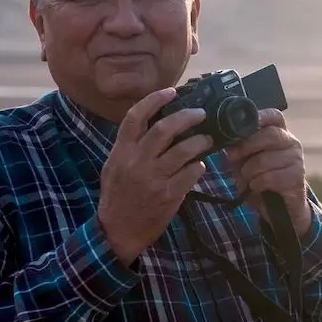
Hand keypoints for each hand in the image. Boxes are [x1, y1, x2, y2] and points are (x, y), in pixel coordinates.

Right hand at [98, 87, 213, 264]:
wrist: (118, 230)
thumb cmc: (117, 196)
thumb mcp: (114, 166)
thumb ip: (130, 146)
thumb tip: (153, 123)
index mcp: (122, 151)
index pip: (136, 117)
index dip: (154, 100)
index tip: (171, 91)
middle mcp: (137, 161)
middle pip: (165, 128)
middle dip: (187, 116)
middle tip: (201, 114)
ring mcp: (153, 178)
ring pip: (183, 150)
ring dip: (200, 142)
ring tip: (207, 141)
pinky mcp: (168, 195)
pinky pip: (191, 174)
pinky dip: (198, 167)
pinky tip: (200, 166)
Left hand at [223, 108, 312, 237]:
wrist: (280, 207)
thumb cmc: (261, 178)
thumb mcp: (245, 161)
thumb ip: (238, 149)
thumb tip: (226, 142)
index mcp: (279, 133)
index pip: (274, 116)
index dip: (260, 117)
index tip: (242, 124)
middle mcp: (291, 143)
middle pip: (269, 135)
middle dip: (246, 146)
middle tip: (232, 157)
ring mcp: (297, 159)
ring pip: (265, 159)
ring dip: (249, 171)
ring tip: (248, 178)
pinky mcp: (297, 177)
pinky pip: (270, 177)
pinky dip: (257, 184)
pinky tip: (257, 187)